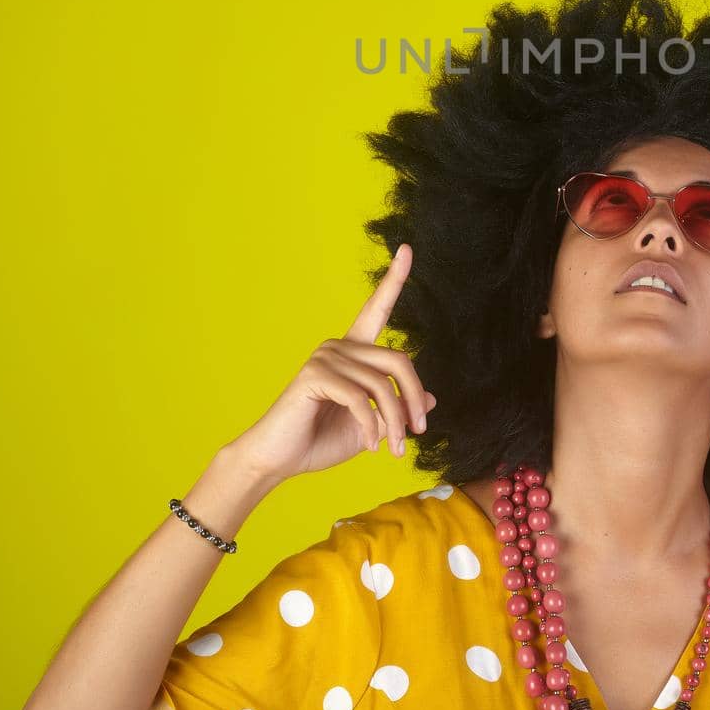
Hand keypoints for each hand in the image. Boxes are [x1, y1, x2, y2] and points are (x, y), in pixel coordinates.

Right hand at [224, 243, 436, 484]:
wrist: (279, 461)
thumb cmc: (320, 441)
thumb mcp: (371, 426)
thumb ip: (396, 410)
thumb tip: (430, 399)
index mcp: (353, 352)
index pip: (377, 309)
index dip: (394, 280)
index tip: (408, 249)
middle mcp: (339, 347)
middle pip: (398, 359)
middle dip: (412, 399)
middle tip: (417, 433)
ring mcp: (325, 358)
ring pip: (381, 385)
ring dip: (394, 422)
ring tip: (393, 448)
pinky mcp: (314, 375)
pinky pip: (360, 397)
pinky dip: (371, 424)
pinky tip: (371, 443)